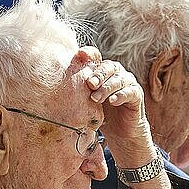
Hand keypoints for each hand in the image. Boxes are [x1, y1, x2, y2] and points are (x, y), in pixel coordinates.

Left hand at [74, 47, 173, 188]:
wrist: (121, 134)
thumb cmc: (101, 116)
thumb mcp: (86, 103)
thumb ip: (77, 93)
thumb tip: (52, 87)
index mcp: (102, 72)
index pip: (96, 57)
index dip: (89, 54)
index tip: (79, 56)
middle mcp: (116, 74)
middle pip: (109, 66)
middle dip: (98, 73)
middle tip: (89, 83)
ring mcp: (128, 84)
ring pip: (119, 78)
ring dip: (107, 86)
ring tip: (96, 98)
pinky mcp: (136, 96)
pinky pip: (130, 91)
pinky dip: (121, 95)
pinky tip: (112, 101)